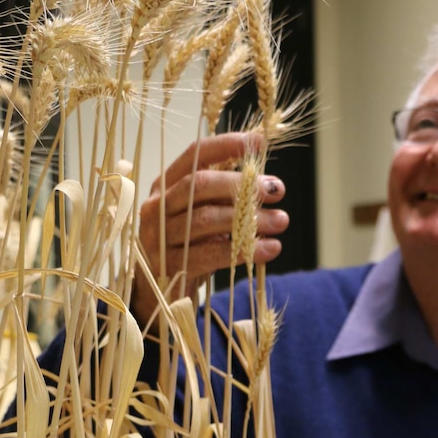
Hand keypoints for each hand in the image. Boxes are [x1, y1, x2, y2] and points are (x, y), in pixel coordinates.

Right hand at [134, 131, 288, 324]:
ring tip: (281, 221)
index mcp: (165, 185)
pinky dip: (243, 251)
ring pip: (206, 219)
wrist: (156, 294)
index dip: (226, 146)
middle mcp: (157, 206)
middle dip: (242, 185)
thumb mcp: (199, 213)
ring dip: (249, 219)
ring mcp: (159, 238)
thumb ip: (221, 192)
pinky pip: (210, 255)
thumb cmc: (185, 246)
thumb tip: (259, 167)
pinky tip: (269, 249)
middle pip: (199, 185)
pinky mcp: (169, 267)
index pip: (194, 155)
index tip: (258, 143)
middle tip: (277, 189)